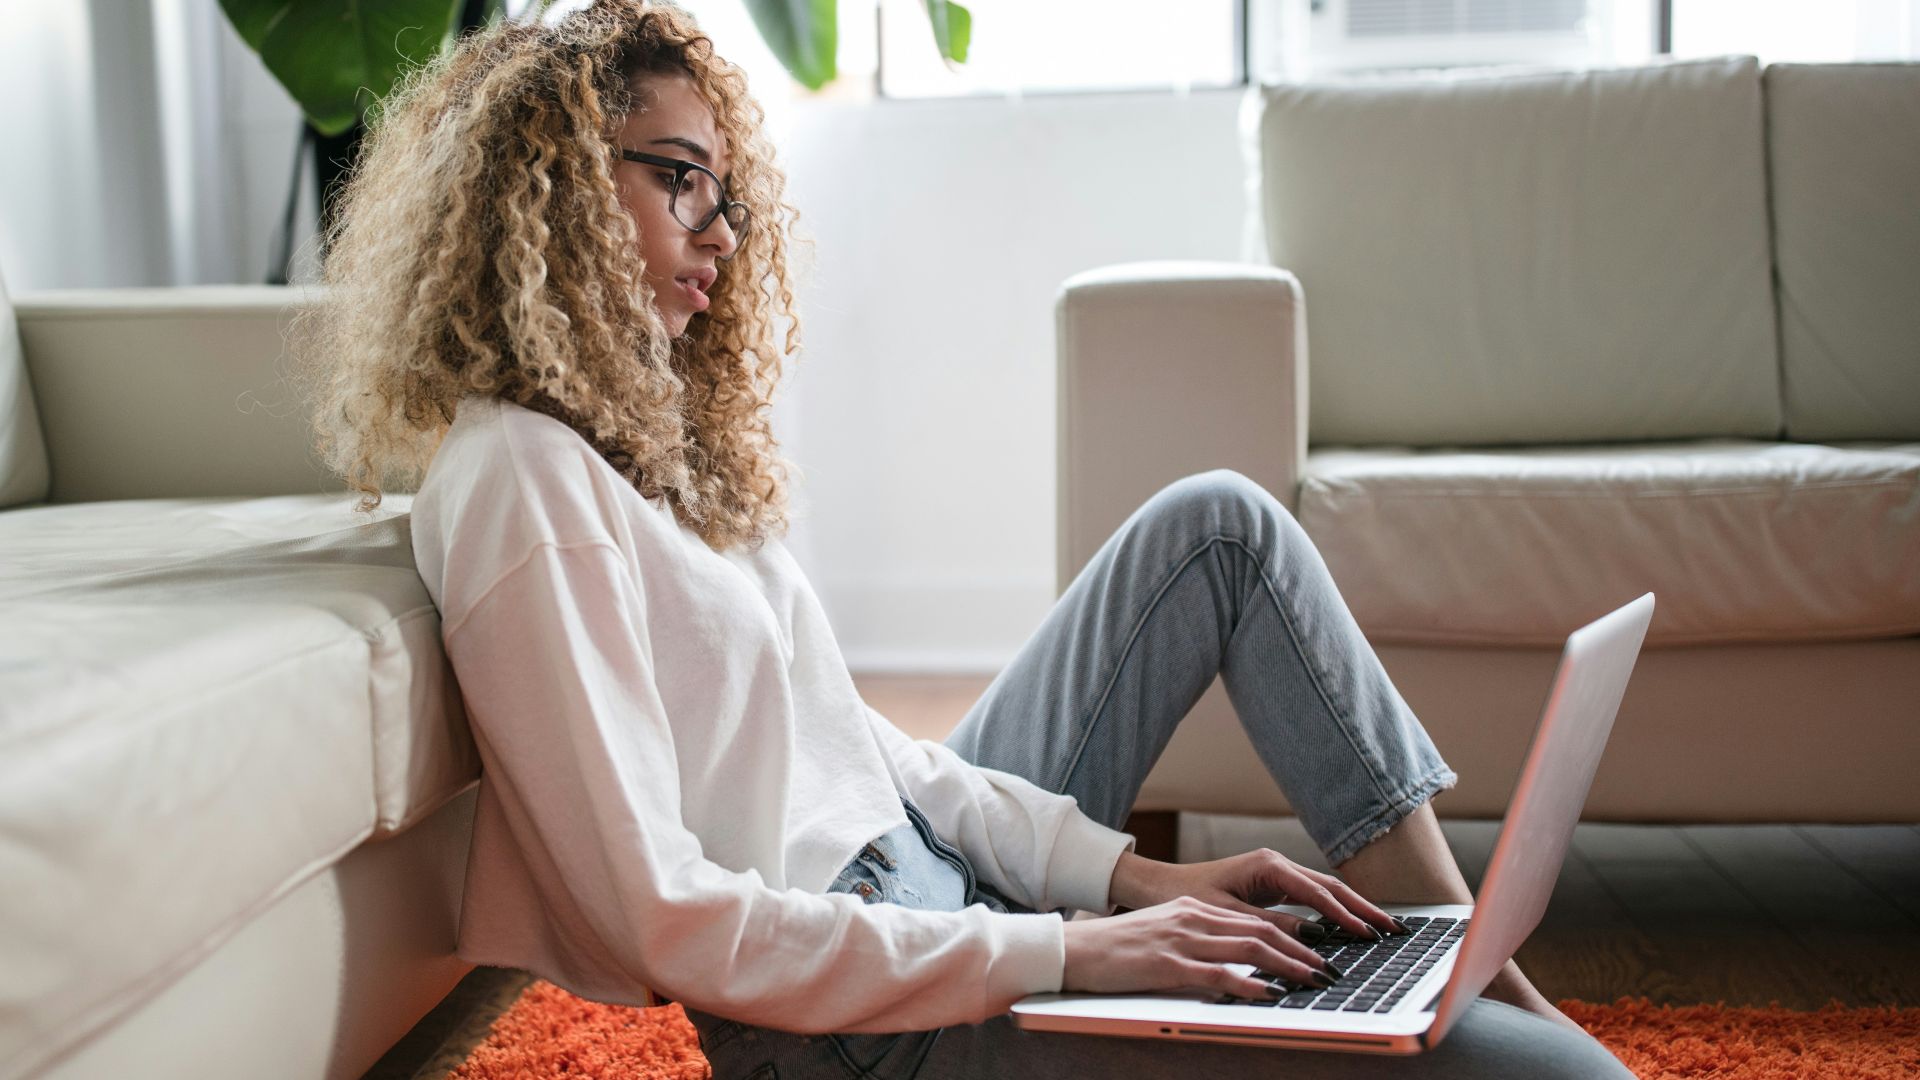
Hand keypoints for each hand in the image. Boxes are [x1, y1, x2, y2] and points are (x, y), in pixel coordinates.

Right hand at [1061, 896, 1338, 998]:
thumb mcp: (1163, 934)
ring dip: (1287, 966)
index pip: (1254, 920)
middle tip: (1329, 970)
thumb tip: (1234, 961)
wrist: (1074, 949)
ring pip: (1248, 948)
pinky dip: (1249, 983)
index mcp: (1193, 909)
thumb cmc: (1116, 949)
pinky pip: (1217, 973)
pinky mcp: (1167, 964)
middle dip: (1301, 951)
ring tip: (1313, 980)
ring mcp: (1181, 940)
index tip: (1317, 953)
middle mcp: (1193, 918)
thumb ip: (1198, 941)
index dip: (1291, 936)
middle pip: (1260, 931)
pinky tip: (1269, 993)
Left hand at [1107, 849, 1402, 944]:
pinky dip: (1334, 911)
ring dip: (1353, 909)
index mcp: (1268, 866)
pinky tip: (1351, 926)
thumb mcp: (1228, 916)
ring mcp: (1277, 873)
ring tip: (1383, 928)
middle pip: (1330, 887)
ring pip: (1325, 891)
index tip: (1367, 934)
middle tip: (1393, 929)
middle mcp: (1277, 864)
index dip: (1344, 915)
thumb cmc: (1187, 897)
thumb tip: (1312, 939)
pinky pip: (1312, 898)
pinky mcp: (1273, 884)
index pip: (1317, 893)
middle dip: (1363, 908)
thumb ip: (1270, 926)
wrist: (1161, 886)